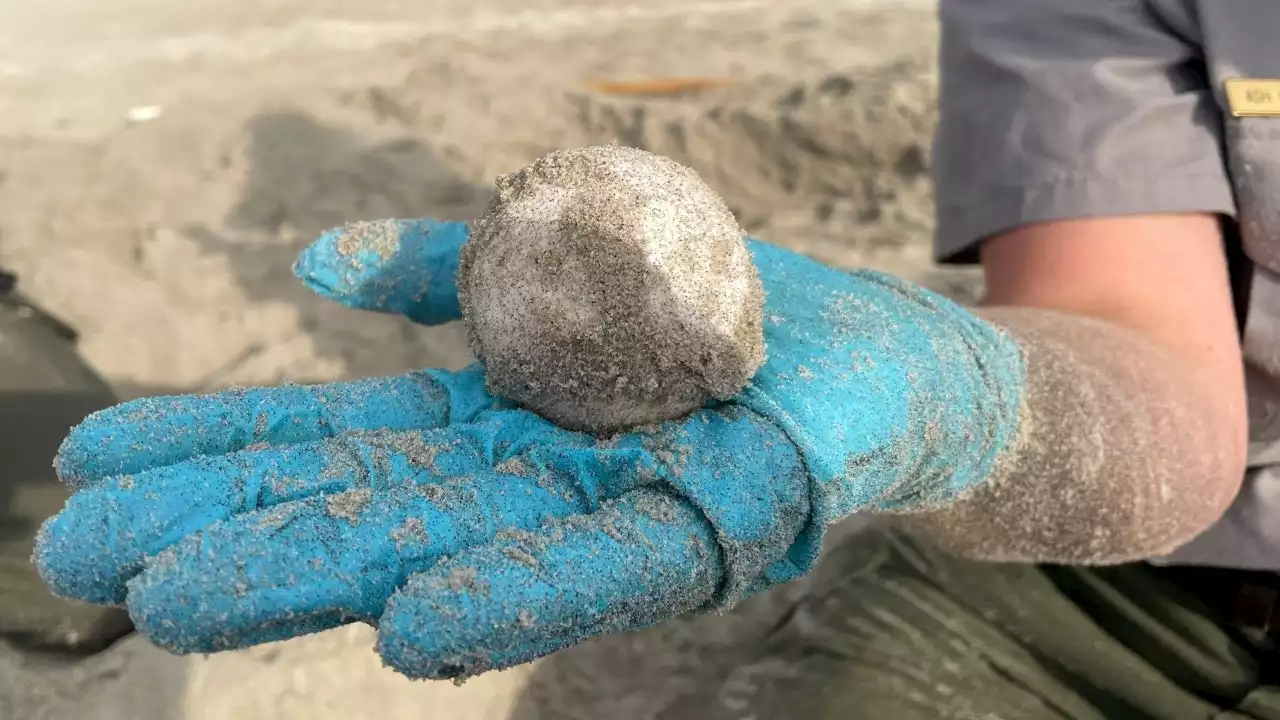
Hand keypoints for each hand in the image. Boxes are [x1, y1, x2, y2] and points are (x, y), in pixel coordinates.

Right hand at [34, 219, 1023, 678]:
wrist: (892, 367)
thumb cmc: (725, 317)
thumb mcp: (566, 265)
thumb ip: (446, 274)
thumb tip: (315, 264)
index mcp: (495, 421)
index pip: (333, 440)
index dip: (215, 454)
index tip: (91, 476)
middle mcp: (535, 482)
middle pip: (364, 508)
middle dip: (230, 530)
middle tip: (84, 563)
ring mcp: (615, 513)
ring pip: (453, 552)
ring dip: (326, 577)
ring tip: (191, 601)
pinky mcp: (712, 528)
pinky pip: (604, 568)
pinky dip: (513, 596)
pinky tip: (413, 628)